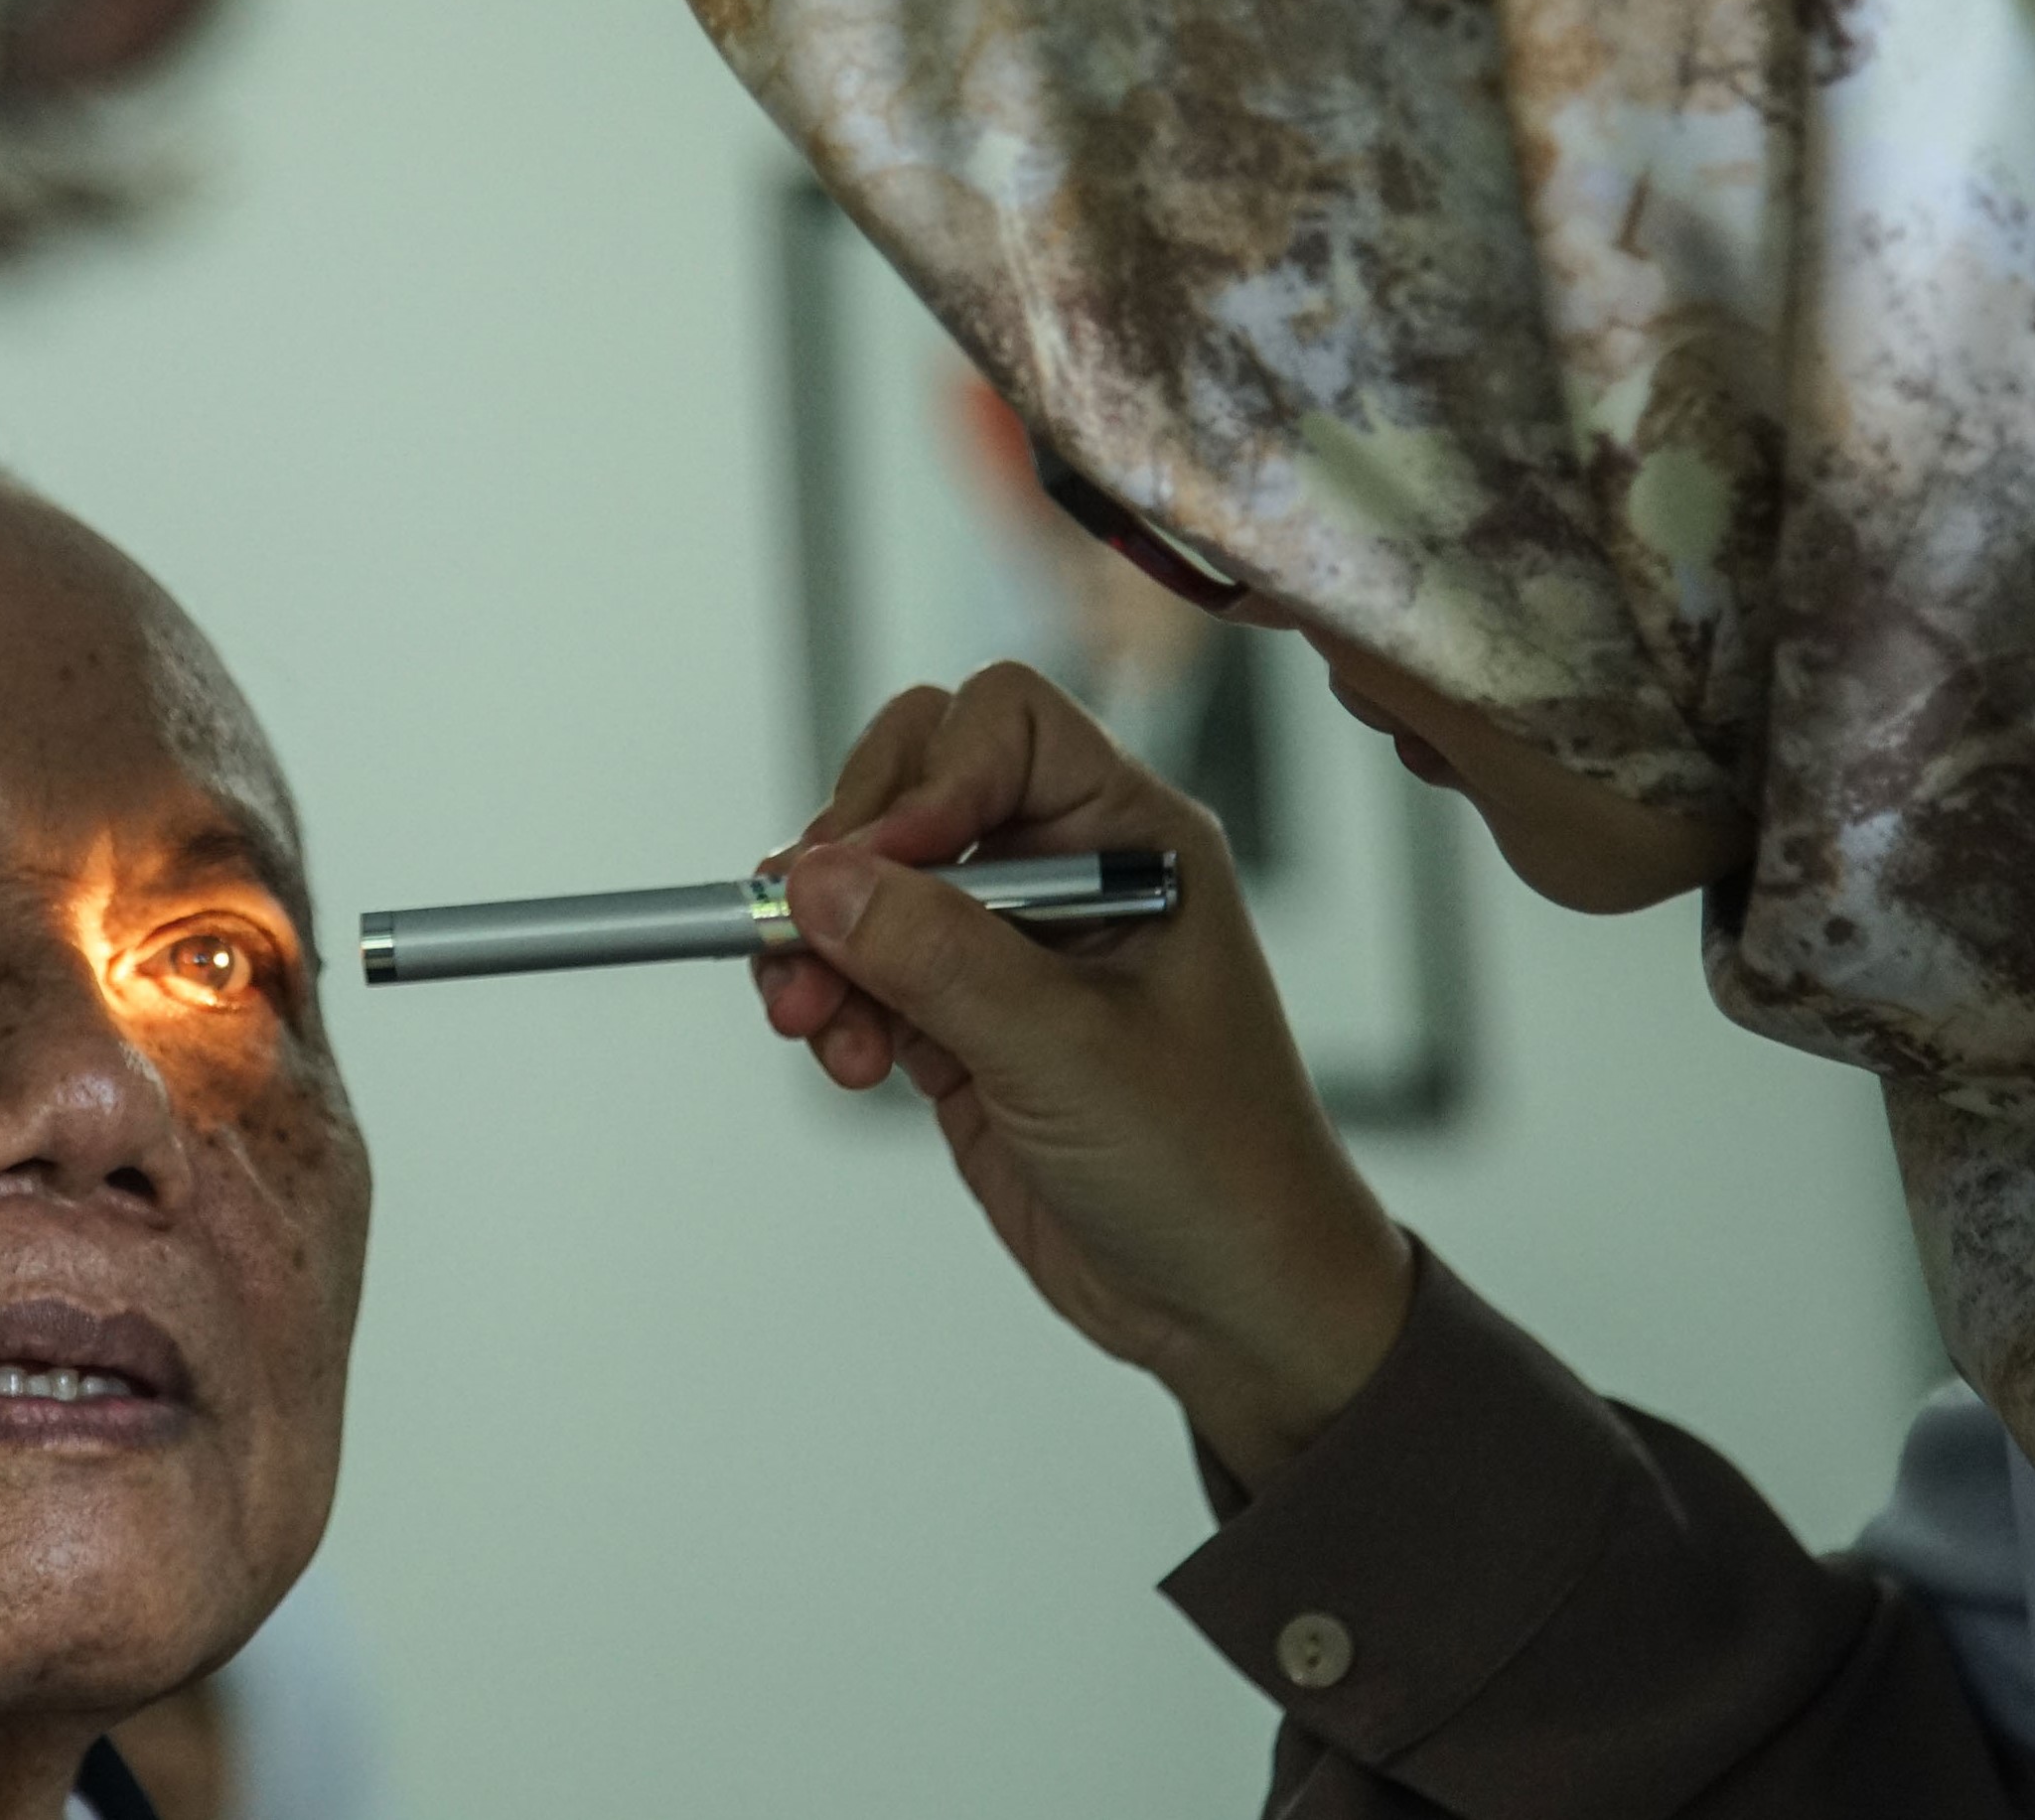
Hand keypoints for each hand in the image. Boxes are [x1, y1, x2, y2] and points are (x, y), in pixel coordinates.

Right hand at [757, 664, 1415, 1486]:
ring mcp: (1012, 945)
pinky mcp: (963, 1019)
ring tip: (812, 1021)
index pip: (1007, 724)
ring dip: (821, 940)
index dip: (932, 774)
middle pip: (916, 781)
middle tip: (803, 932)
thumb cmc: (1214, 1171)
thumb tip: (818, 878)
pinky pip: (862, 967)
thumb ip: (941, 957)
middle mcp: (1071, 870)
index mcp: (1135, 838)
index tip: (885, 864)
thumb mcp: (1071, 1056)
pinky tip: (845, 1056)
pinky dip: (831, 1001)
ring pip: (871, 880)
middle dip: (847, 855)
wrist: (1231, 1309)